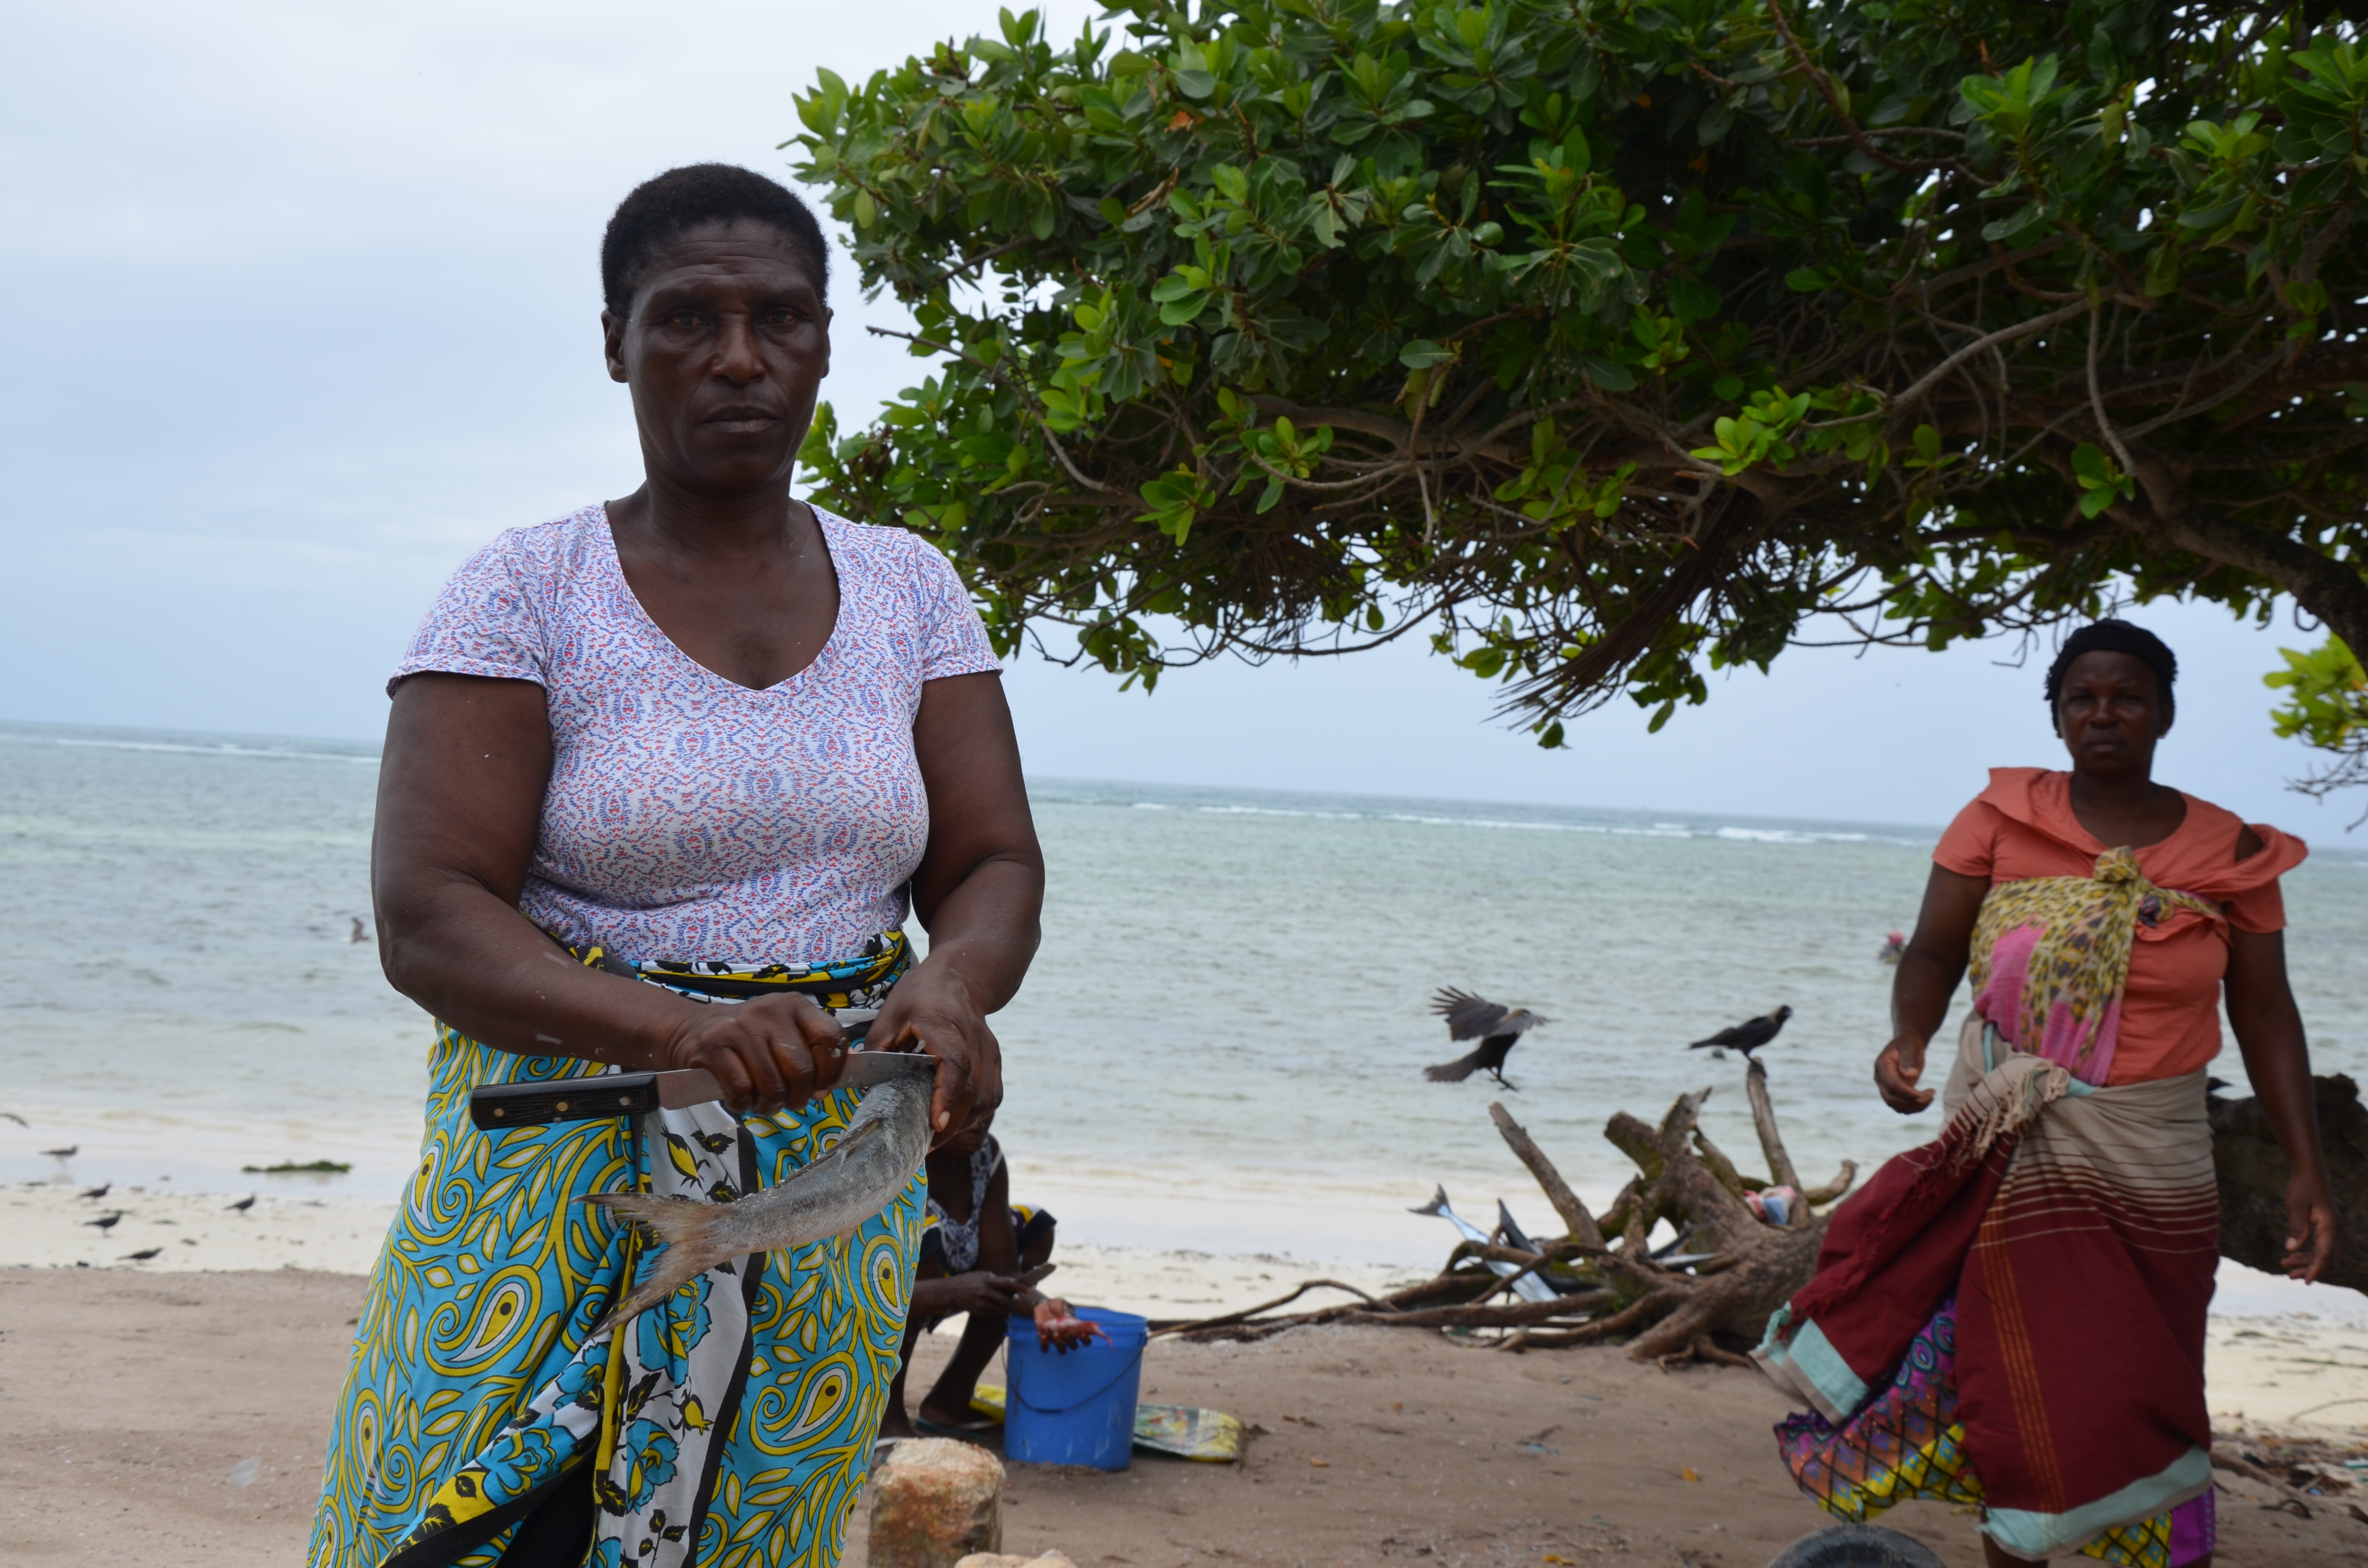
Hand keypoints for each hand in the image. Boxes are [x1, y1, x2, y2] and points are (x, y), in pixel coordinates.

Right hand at [660, 992, 846, 1114]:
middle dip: (798, 1097)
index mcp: (794, 1005)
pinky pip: (741, 1090)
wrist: (692, 1029)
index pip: (830, 1037)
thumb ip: (809, 1054)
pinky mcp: (714, 1046)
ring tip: (763, 1103)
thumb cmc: (749, 1039)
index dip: (830, 1071)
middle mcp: (770, 1010)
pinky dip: (744, 1104)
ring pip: (772, 1084)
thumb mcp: (783, 1034)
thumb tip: (826, 1088)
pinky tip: (741, 1100)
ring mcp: (740, 1026)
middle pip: (801, 1069)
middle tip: (788, 1102)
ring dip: (770, 1105)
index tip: (820, 1089)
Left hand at [867, 959, 1002, 1143]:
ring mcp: (990, 1052)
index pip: (955, 1063)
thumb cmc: (921, 995)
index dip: (947, 1096)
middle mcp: (974, 1040)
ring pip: (986, 1099)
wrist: (961, 977)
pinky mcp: (995, 1062)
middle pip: (973, 1090)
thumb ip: (876, 1050)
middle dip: (950, 1125)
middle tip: (922, 1147)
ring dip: (963, 1124)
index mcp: (944, 1024)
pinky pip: (990, 1097)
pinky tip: (952, 1122)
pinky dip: (973, 1116)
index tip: (937, 1124)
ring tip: (934, 1139)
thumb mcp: (889, 1014)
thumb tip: (857, 1087)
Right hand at [919, 1270, 1029, 1318]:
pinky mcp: (980, 1312)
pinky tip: (996, 1306)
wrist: (952, 1292)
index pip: (1008, 1284)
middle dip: (1014, 1301)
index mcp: (988, 1282)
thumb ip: (995, 1279)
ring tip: (1007, 1302)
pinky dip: (998, 1311)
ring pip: (1002, 1309)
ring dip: (1007, 1307)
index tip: (1027, 1289)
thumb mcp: (981, 1275)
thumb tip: (1008, 1283)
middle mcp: (986, 1294)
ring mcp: (983, 1305)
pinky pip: (994, 1313)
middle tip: (1016, 1299)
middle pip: (1007, 1301)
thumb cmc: (968, 1281)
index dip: (1019, 1287)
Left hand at [1034, 1297, 1107, 1352]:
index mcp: (1076, 1329)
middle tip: (1066, 1331)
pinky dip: (1045, 1345)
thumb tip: (1069, 1318)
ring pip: (1062, 1350)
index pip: (1086, 1340)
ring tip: (1056, 1334)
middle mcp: (1068, 1337)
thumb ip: (1066, 1311)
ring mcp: (1057, 1340)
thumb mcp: (1063, 1305)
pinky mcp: (1045, 1340)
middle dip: (1071, 1340)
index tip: (1083, 1334)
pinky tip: (1044, 1336)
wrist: (1043, 1305)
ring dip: (1060, 1344)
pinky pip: (1045, 1348)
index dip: (1086, 1340)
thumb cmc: (1057, 1305)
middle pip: (1074, 1346)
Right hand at [1874, 1032, 1934, 1113]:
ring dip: (1915, 1107)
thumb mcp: (1910, 1046)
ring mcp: (1886, 1088)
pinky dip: (1915, 1107)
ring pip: (1897, 1106)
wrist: (1906, 1045)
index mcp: (1882, 1066)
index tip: (1924, 1096)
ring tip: (1931, 1096)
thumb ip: (1908, 1058)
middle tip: (1930, 1097)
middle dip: (1911, 1103)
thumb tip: (1909, 1075)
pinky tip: (1927, 1097)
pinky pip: (1903, 1107)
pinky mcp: (1895, 1093)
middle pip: (1891, 1099)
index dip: (1907, 1093)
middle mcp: (1881, 1079)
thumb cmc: (1909, 1043)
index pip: (1892, 1085)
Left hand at [2285, 1173, 2340, 1283]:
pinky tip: (2293, 1257)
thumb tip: (2292, 1249)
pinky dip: (2309, 1255)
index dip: (2316, 1270)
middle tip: (2289, 1275)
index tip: (2306, 1282)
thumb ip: (2295, 1227)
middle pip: (2327, 1260)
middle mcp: (2336, 1232)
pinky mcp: (2328, 1231)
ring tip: (2286, 1266)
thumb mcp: (2295, 1205)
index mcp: (2331, 1227)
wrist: (2310, 1175)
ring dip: (2308, 1264)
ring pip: (2325, 1256)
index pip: (2325, 1255)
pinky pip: (2322, 1249)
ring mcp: (2334, 1232)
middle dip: (2310, 1270)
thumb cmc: (2303, 1188)